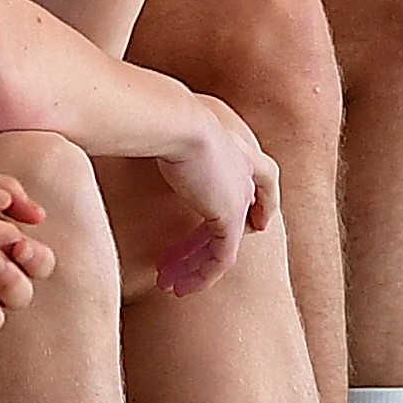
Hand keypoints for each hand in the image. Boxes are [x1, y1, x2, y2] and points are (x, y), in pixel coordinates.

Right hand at [153, 94, 278, 297]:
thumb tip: (136, 132)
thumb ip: (165, 136)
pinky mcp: (230, 220)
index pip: (264, 177)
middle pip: (239, 217)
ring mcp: (239, 199)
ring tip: (172, 284)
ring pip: (225, 244)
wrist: (177, 121)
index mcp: (235, 148)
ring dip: (196, 267)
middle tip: (182, 266)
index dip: (266, 201)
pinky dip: (201, 275)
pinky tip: (180, 286)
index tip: (260, 224)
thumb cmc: (162, 116)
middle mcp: (243, 175)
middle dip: (207, 246)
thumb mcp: (170, 125)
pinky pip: (221, 258)